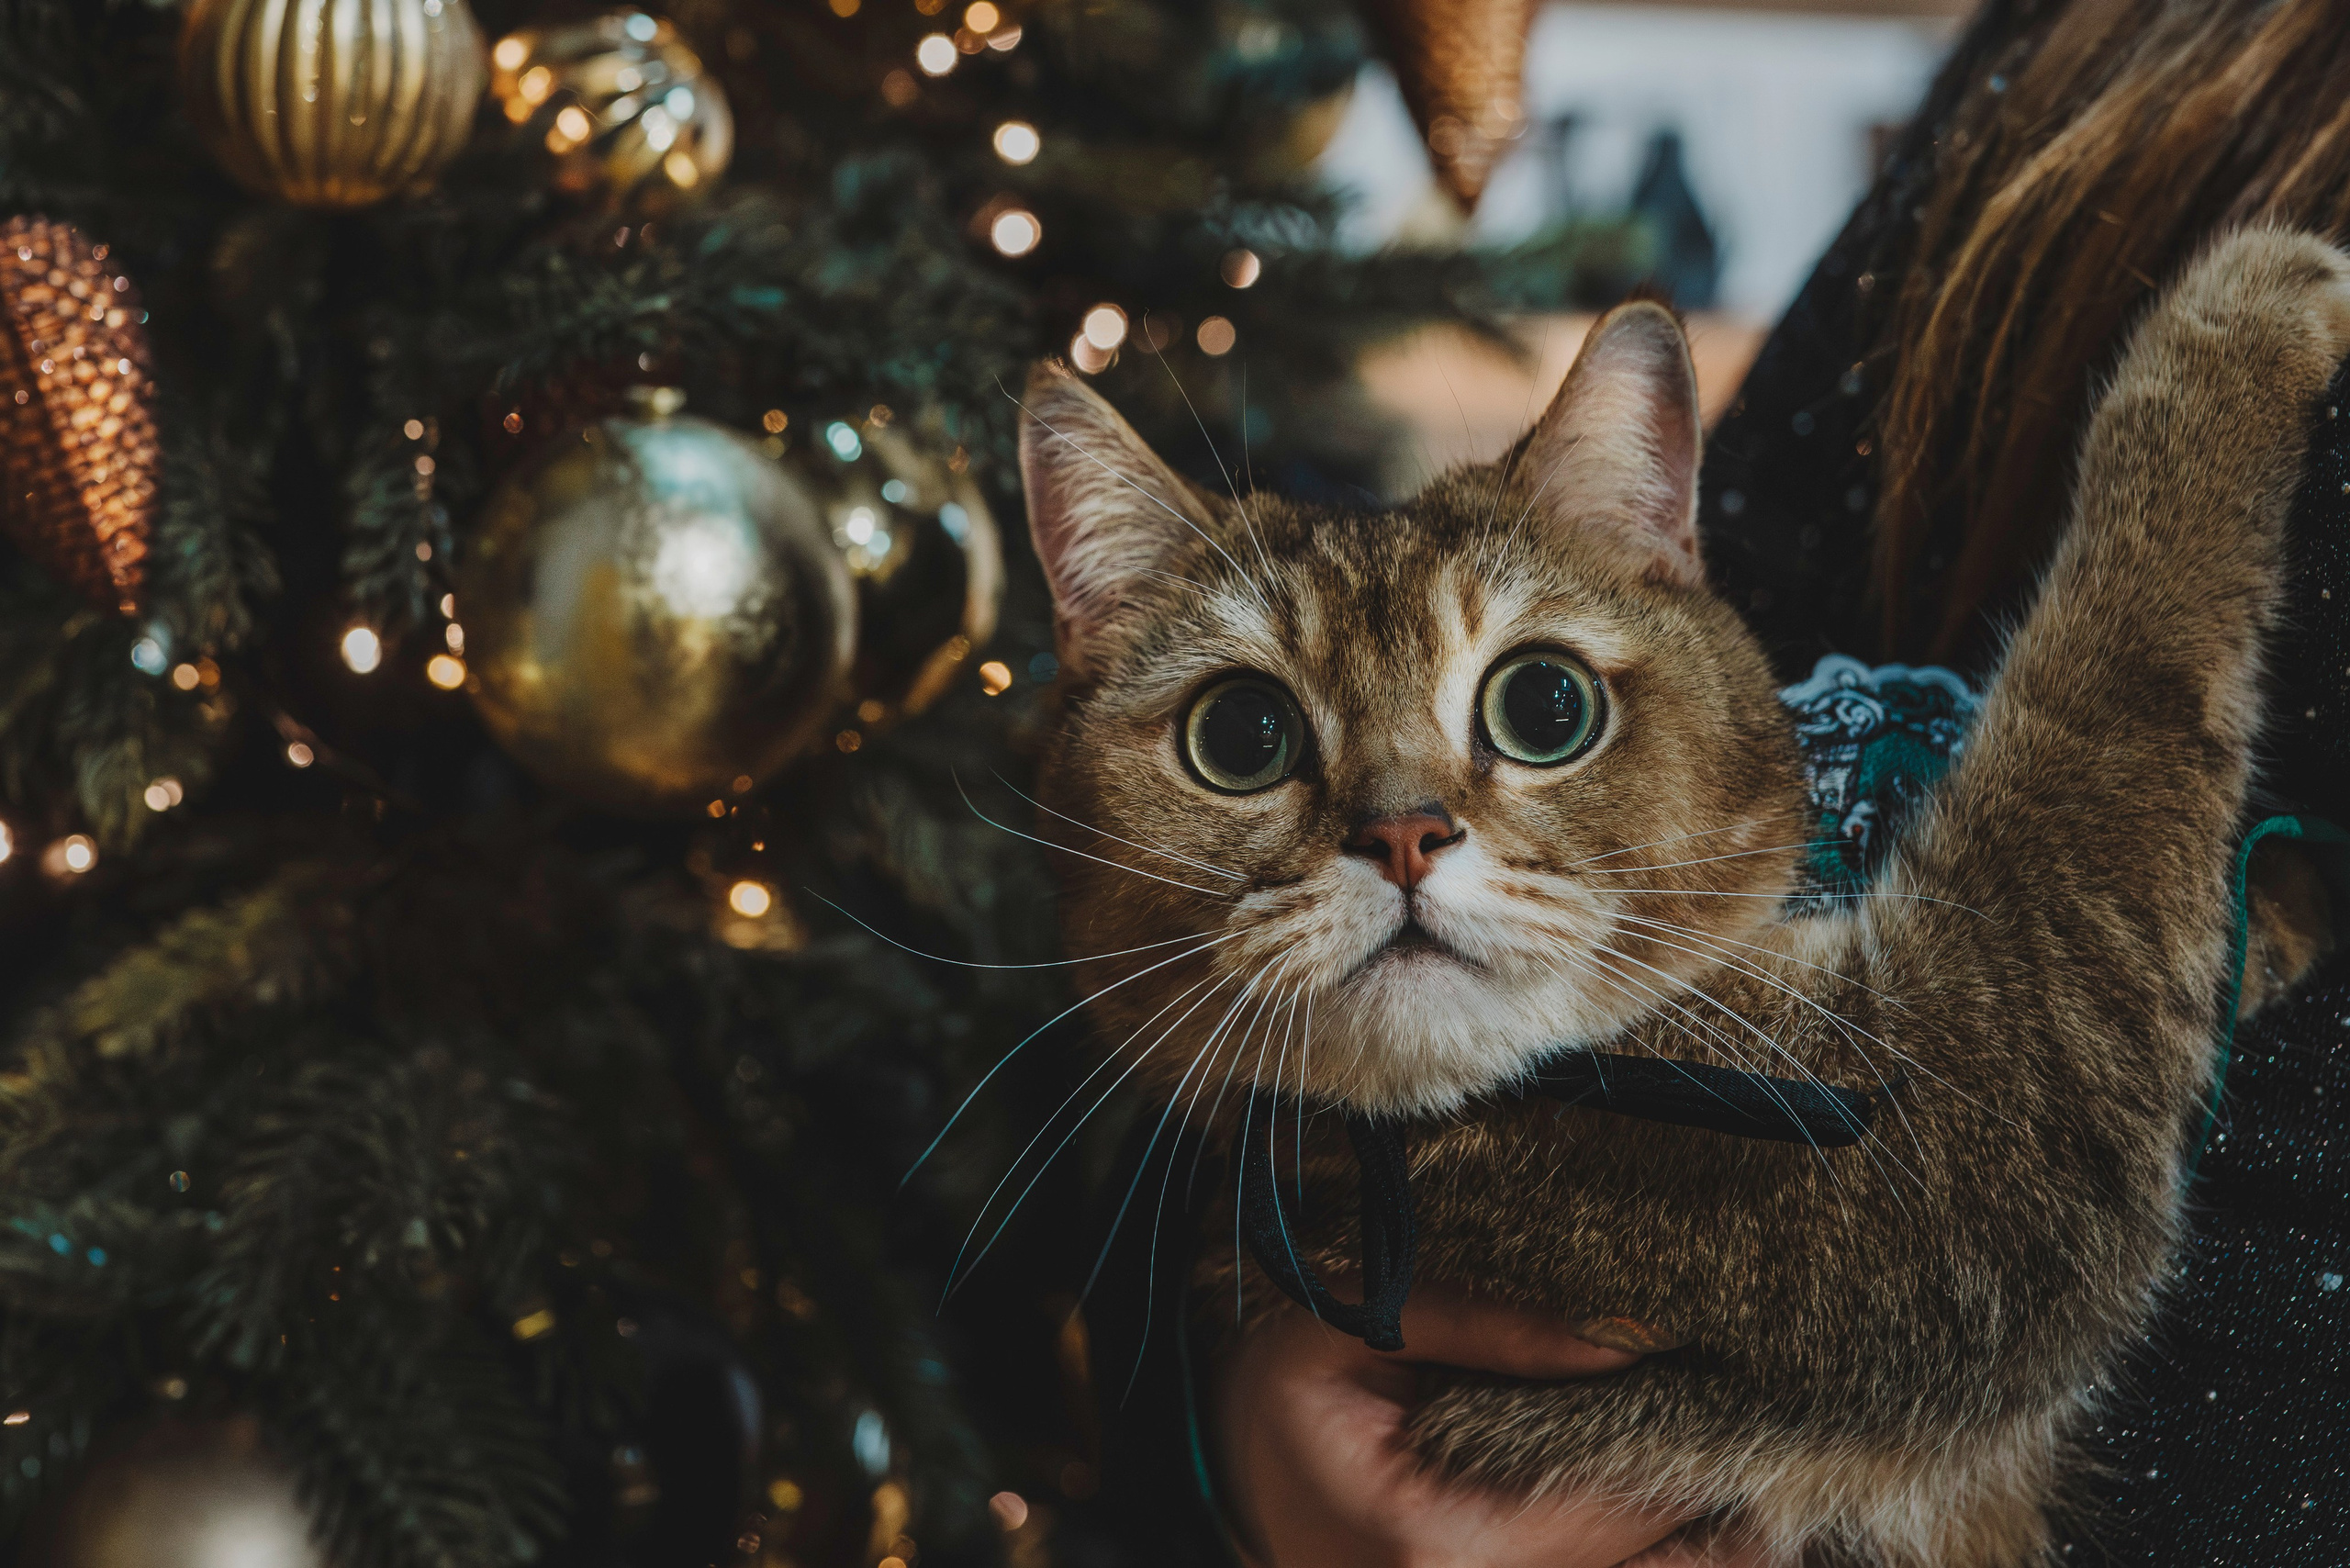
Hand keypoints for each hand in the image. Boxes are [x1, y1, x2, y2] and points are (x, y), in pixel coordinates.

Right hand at [1213, 1284, 1771, 1567]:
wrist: (1214, 1484)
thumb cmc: (1274, 1397)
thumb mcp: (1353, 1328)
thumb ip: (1486, 1327)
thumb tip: (1620, 1340)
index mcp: (1431, 1536)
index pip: (1603, 1494)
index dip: (1690, 1448)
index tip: (1760, 1397)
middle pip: (1633, 1556)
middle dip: (1716, 1506)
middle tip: (1801, 1447)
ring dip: (1696, 1549)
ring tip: (1767, 1508)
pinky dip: (1651, 1559)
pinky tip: (1711, 1538)